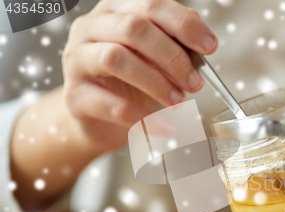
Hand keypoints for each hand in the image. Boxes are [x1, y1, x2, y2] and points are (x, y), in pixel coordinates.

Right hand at [62, 0, 216, 149]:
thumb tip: (202, 47)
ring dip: (156, 82)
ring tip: (179, 101)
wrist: (100, 119)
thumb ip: (175, 45)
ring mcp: (77, 60)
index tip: (210, 47)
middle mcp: (90, 28)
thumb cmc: (131, 82)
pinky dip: (144, 117)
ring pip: (116, 59)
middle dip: (172, 56)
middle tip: (195, 83)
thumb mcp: (155, 58)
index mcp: (115, 11)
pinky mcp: (75, 95)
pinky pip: (112, 105)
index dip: (184, 25)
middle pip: (134, 29)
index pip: (151, 5)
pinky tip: (166, 127)